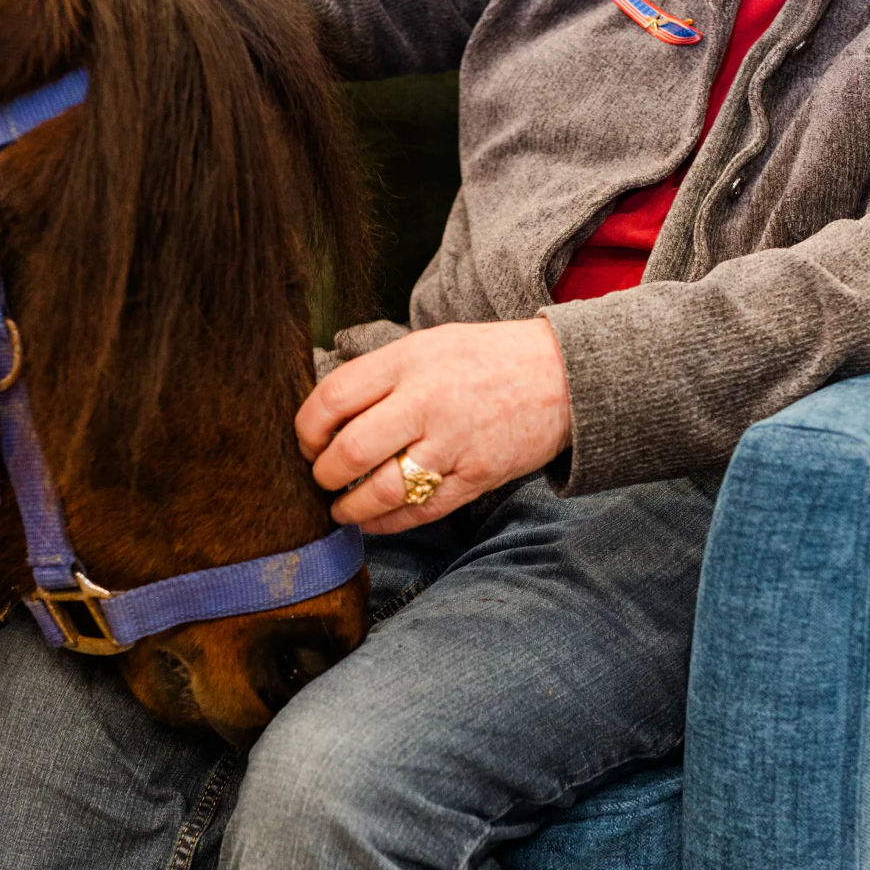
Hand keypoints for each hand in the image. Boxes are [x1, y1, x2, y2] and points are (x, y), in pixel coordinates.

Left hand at [295, 319, 572, 531]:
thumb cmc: (486, 359)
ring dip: (350, 507)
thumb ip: (382, 375)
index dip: (306, 430)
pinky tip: (375, 521)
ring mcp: (454, 442)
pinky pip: (421, 511)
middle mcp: (426, 400)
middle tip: (321, 479)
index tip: (307, 443)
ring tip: (341, 509)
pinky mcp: (478, 476)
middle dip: (323, 474)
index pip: (332, 399)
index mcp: (408, 361)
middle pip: (349, 451)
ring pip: (381, 490)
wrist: (564, 374)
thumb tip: (327, 415)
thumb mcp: (429, 345)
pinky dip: (388, 523)